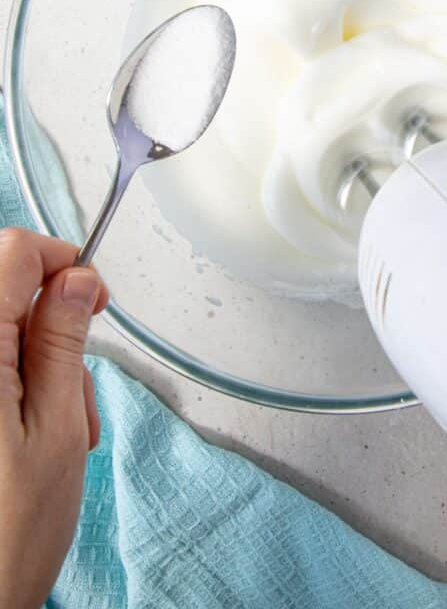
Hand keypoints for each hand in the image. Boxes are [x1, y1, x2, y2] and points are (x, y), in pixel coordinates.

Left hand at [0, 227, 107, 608]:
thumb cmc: (4, 536)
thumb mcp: (57, 428)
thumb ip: (63, 342)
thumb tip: (76, 279)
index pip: (14, 253)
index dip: (62, 263)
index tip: (92, 300)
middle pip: (1, 286)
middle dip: (49, 319)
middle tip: (78, 374)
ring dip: (35, 361)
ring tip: (63, 426)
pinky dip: (13, 383)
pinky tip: (32, 432)